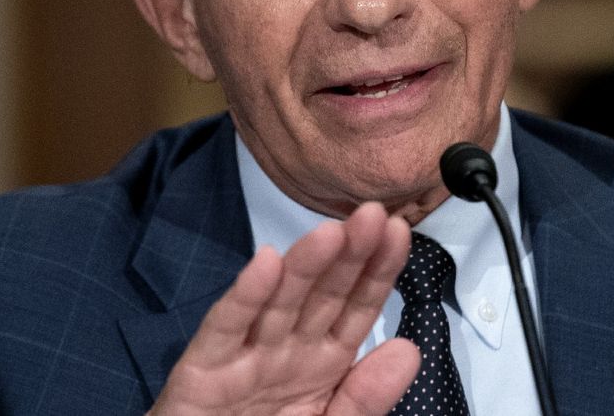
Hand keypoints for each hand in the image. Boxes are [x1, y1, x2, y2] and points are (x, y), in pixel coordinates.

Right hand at [146, 202, 418, 415]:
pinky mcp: (203, 369)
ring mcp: (245, 355)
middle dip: (348, 254)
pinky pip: (227, 328)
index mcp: (323, 360)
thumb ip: (366, 397)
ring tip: (331, 232)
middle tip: (373, 215)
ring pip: (279, 301)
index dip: (378, 270)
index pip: (357, 307)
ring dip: (304, 265)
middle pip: (322, 294)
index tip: (399, 231)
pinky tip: (266, 262)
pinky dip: (246, 295)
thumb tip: (410, 349)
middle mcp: (287, 348)